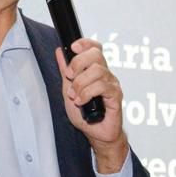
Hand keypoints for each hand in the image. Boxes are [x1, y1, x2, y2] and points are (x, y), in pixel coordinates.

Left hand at [56, 39, 128, 171]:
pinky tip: (82, 101)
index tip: (73, 47)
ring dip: (80, 84)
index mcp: (95, 70)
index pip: (95, 48)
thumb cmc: (86, 115)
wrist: (95, 133)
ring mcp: (112, 84)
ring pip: (97, 71)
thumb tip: (60, 52)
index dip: (85, 43)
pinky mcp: (116, 96)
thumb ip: (65, 71)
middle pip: (96, 55)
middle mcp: (106, 75)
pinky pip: (101, 86)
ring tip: (75, 96)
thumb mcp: (68, 89)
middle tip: (70, 77)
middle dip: (78, 63)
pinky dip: (87, 93)